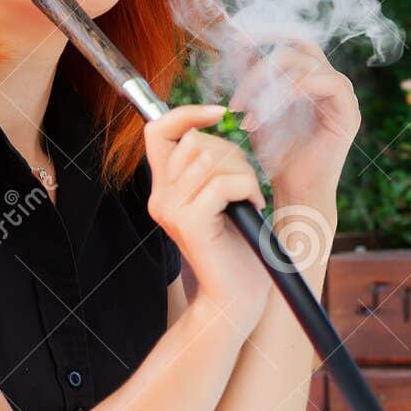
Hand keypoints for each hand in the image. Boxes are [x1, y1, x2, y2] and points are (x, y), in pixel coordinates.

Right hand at [143, 105, 270, 333]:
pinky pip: (223, 183)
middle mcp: (160, 198)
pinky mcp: (190, 224)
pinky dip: (247, 189)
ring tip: (249, 198)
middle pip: (195, 142)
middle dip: (232, 154)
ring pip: (212, 159)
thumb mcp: (219, 196)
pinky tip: (252, 207)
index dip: (186, 113)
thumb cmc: (237, 246)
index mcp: (164, 189)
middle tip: (246, 185)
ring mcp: (172, 211)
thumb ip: (209, 165)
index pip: (157, 131)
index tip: (219, 113)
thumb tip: (211, 121)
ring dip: (244, 173)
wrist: (237, 297)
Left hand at [228, 37, 359, 197]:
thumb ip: (253, 79)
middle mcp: (332, 83)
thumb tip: (240, 45)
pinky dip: (289, 92)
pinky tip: (265, 113)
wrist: (295, 194)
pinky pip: (322, 82)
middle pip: (300, 47)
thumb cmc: (277, 157)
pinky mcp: (348, 111)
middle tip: (237, 90)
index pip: (295, 42)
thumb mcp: (258, 109)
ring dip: (267, 82)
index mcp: (314, 79)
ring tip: (245, 112)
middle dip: (261, 61)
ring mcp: (344, 96)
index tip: (235, 41)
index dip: (267, 34)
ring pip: (305, 63)